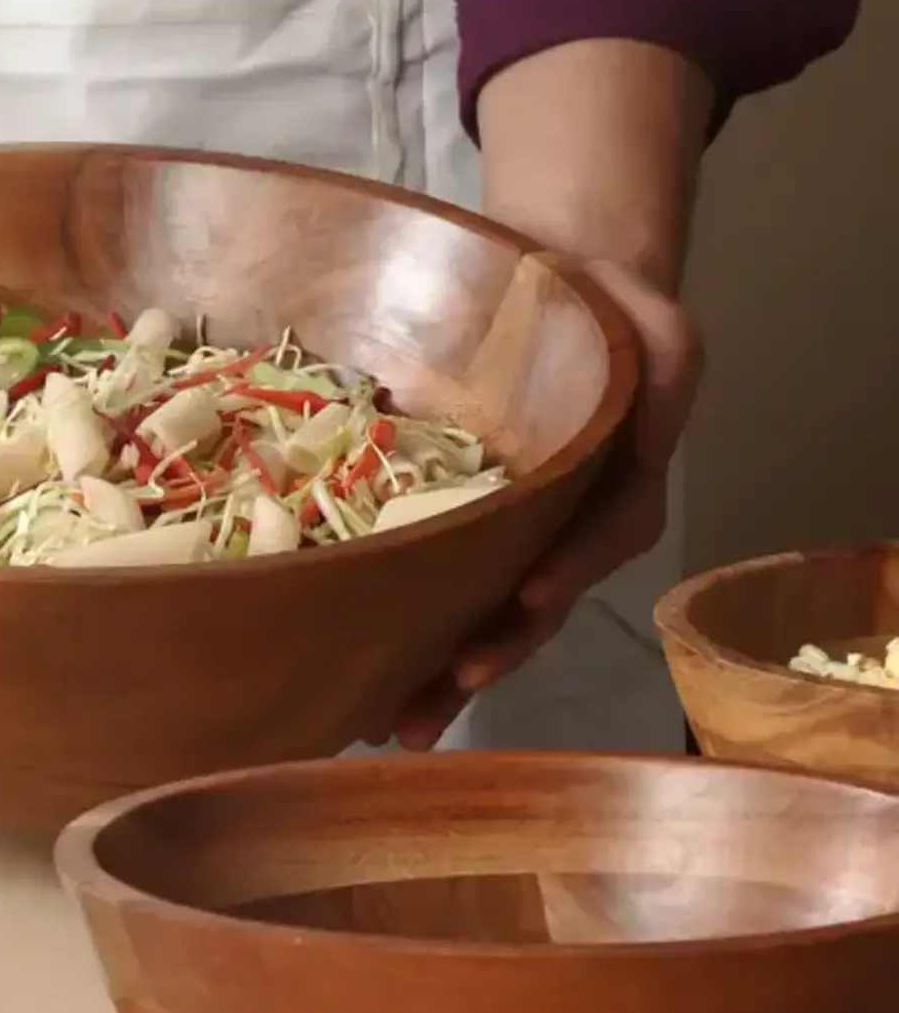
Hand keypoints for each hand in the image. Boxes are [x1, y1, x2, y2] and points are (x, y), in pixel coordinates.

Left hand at [390, 257, 702, 749]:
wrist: (548, 290)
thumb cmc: (608, 315)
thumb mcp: (661, 337)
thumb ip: (661, 383)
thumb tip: (647, 434)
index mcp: (616, 496)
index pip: (597, 541)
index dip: (566, 571)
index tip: (531, 600)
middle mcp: (561, 532)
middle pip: (529, 609)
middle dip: (485, 659)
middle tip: (438, 705)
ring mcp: (506, 536)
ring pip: (476, 612)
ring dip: (435, 671)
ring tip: (386, 723)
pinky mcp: (454, 520)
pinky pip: (428, 575)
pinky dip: (396, 619)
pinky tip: (352, 666)